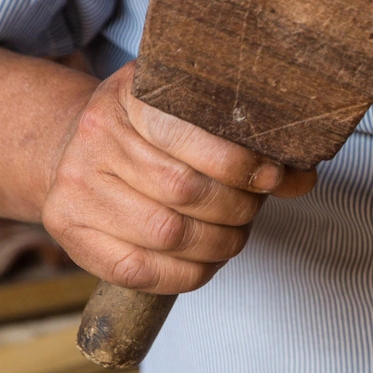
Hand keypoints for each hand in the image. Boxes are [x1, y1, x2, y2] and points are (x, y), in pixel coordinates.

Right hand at [42, 62, 315, 293]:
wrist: (71, 149)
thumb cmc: (148, 136)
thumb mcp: (189, 117)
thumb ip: (244, 143)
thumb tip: (302, 177)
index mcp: (129, 97)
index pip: (187, 133)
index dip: (239, 163)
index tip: (271, 176)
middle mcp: (95, 138)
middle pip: (185, 189)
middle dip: (237, 207)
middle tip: (252, 207)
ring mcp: (76, 188)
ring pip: (168, 233)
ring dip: (220, 243)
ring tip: (234, 235)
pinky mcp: (71, 233)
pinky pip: (141, 270)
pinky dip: (190, 274)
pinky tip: (208, 260)